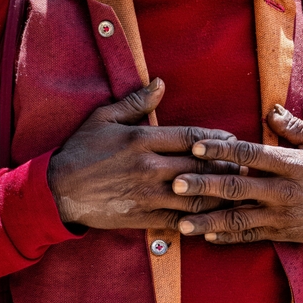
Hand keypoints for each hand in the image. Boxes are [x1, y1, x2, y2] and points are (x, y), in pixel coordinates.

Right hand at [47, 78, 243, 230]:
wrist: (58, 190)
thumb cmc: (80, 150)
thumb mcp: (104, 118)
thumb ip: (135, 102)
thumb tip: (160, 84)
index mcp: (142, 140)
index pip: (191, 136)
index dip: (215, 137)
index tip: (231, 138)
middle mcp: (149, 167)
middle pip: (200, 165)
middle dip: (225, 165)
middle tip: (244, 164)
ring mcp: (148, 194)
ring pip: (196, 194)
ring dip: (219, 192)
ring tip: (235, 189)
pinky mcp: (144, 216)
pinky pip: (180, 219)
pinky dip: (200, 217)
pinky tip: (214, 215)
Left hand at [171, 105, 302, 246]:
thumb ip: (294, 128)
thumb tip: (269, 110)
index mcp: (293, 164)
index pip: (250, 153)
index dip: (222, 149)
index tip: (196, 147)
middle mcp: (284, 191)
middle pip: (237, 187)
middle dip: (203, 185)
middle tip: (175, 184)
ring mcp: (283, 215)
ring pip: (238, 218)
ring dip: (208, 220)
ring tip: (181, 221)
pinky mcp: (285, 234)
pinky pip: (252, 236)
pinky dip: (229, 237)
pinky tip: (207, 237)